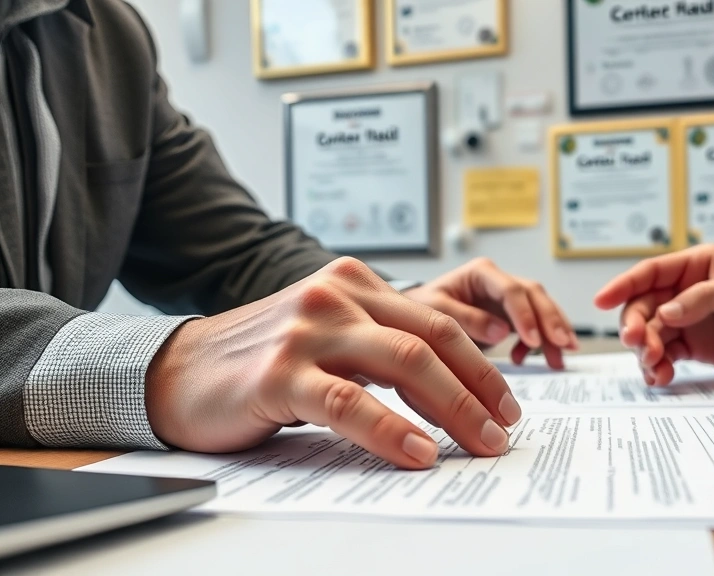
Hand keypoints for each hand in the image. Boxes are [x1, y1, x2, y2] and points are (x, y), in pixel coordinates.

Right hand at [145, 257, 522, 469]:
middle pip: (432, 340)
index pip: (437, 322)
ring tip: (479, 442)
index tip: (506, 402)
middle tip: (504, 428)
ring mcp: (308, 330)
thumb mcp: (328, 334)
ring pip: (404, 363)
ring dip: (454, 408)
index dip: (481, 365)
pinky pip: (351, 402)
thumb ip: (379, 343)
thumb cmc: (260, 360)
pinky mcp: (280, 373)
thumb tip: (449, 383)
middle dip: (479, 389)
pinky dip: (393, 430)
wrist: (178, 371)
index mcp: (354, 283)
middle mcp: (335, 296)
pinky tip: (419, 452)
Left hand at [404, 258, 577, 368]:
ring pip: (540, 308)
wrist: (414, 314)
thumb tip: (501, 331)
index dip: (526, 315)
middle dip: (552, 320)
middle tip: (564, 344)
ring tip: (564, 354)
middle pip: (534, 296)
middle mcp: (498, 281)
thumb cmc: (422, 308)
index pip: (512, 290)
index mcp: (481, 273)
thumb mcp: (435, 311)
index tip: (534, 340)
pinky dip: (540, 342)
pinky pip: (533, 324)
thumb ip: (466, 319)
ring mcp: (506, 297)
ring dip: (555, 331)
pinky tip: (534, 358)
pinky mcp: (509, 314)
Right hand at [593, 245, 713, 381]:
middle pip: (644, 307)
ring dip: (645, 351)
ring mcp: (689, 320)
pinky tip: (661, 378)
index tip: (601, 300)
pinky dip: (658, 367)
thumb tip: (665, 312)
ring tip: (655, 367)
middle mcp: (686, 291)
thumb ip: (704, 299)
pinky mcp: (695, 346)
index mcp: (697, 266)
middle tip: (641, 345)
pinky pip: (665, 355)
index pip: (650, 272)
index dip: (622, 285)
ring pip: (650, 334)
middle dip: (636, 327)